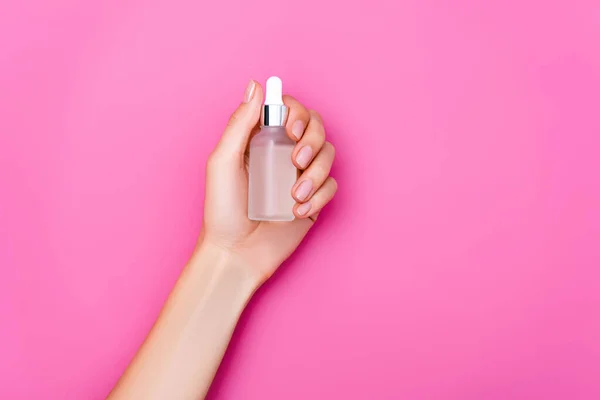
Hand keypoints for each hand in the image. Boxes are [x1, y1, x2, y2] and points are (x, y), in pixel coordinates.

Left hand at [200, 80, 336, 282]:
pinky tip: (298, 212)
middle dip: (312, 141)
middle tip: (295, 160)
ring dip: (316, 174)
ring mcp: (300, 176)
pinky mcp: (313, 199)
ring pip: (328, 156)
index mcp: (261, 139)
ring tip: (295, 197)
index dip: (297, 112)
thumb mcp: (223, 162)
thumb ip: (240, 123)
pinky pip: (331, 186)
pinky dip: (319, 197)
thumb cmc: (222, 210)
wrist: (236, 254)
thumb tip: (256, 85)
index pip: (289, 110)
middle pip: (316, 127)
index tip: (291, 128)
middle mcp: (283, 153)